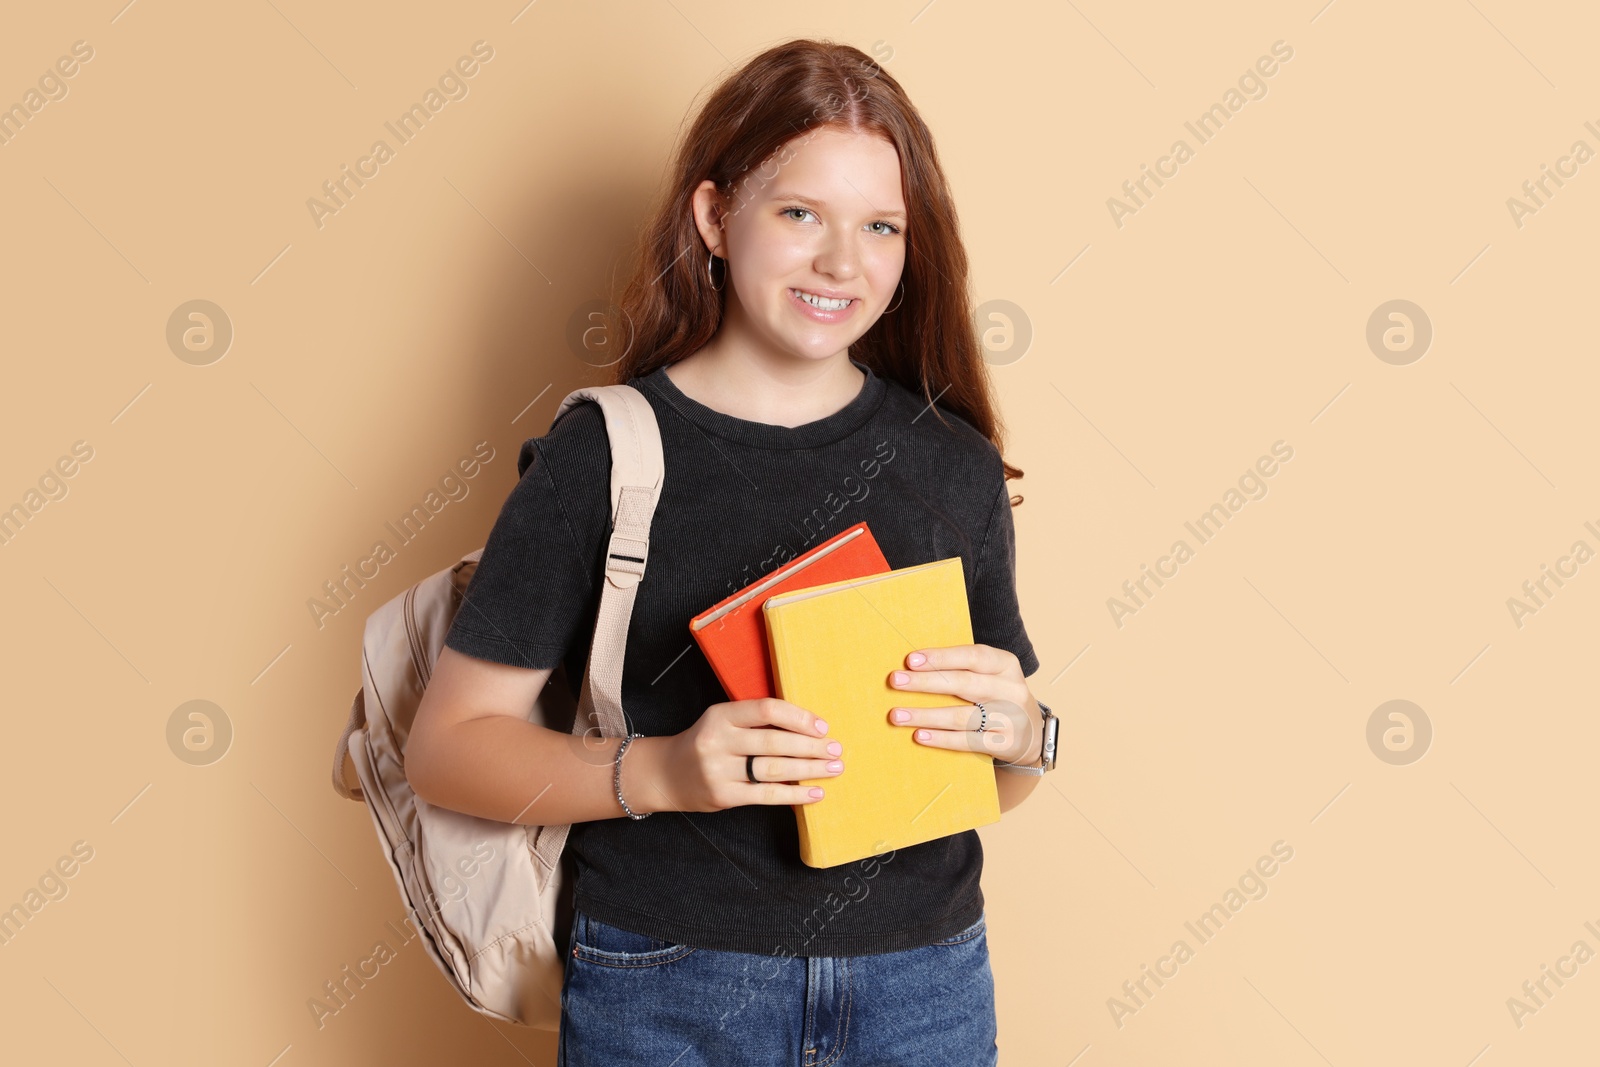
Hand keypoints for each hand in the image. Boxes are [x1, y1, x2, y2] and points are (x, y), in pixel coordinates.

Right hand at [660, 698, 844, 812]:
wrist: (667, 774)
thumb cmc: (706, 743)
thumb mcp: (723, 721)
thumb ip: (756, 721)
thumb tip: (809, 726)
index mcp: (720, 715)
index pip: (766, 710)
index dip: (798, 717)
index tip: (822, 727)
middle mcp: (717, 741)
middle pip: (774, 742)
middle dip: (811, 747)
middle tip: (836, 750)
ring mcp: (719, 771)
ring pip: (774, 769)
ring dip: (809, 770)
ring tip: (833, 769)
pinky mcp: (723, 796)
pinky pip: (766, 795)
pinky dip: (794, 794)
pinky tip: (815, 793)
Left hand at [886, 644, 1043, 766]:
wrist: (1031, 734)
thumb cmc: (997, 697)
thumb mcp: (990, 676)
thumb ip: (961, 669)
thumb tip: (914, 666)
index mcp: (1006, 664)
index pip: (972, 656)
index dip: (941, 658)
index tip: (911, 660)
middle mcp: (1011, 689)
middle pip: (964, 684)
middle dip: (925, 682)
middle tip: (895, 681)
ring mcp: (1010, 718)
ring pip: (961, 715)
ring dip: (925, 715)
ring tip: (897, 715)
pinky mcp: (1004, 744)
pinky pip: (967, 741)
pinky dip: (941, 738)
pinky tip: (919, 735)